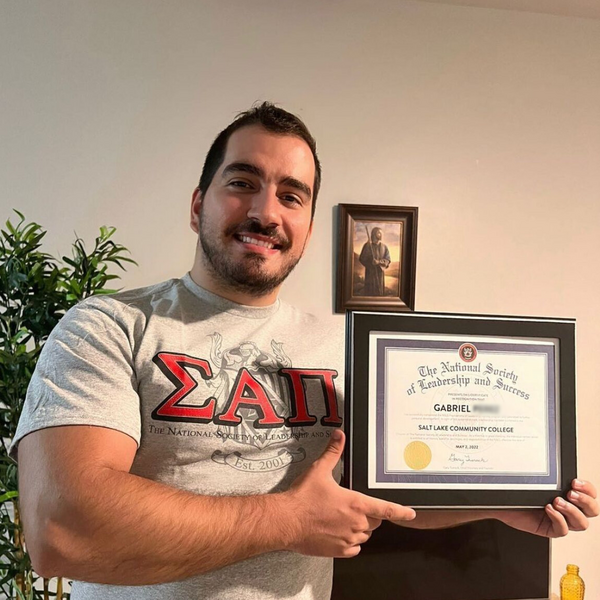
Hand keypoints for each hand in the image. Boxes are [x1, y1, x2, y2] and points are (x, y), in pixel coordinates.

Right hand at [284, 430, 415, 556]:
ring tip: (342, 518)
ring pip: (364, 535)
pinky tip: (339, 532)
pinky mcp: (338, 551)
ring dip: (359, 528)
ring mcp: (348, 539)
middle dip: (369, 515)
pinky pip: (354, 548)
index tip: (411, 513)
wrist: (286, 521)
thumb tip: (340, 435)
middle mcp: (356, 524)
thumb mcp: (319, 470)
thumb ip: (333, 452)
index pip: (386, 509)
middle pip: (375, 522)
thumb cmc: (303, 498)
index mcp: (356, 504)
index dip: (401, 511)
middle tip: (353, 506)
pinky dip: (350, 542)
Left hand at [500, 479, 598, 537]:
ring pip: (581, 523)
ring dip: (572, 511)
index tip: (575, 482)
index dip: (588, 489)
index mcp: (566, 492)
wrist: (500, 500)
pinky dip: (558, 519)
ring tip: (556, 502)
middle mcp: (566, 507)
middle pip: (592, 510)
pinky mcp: (550, 529)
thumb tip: (553, 464)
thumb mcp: (534, 479)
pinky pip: (563, 530)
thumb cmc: (516, 489)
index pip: (589, 493)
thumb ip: (548, 476)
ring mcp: (559, 519)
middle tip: (571, 493)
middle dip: (585, 501)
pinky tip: (548, 509)